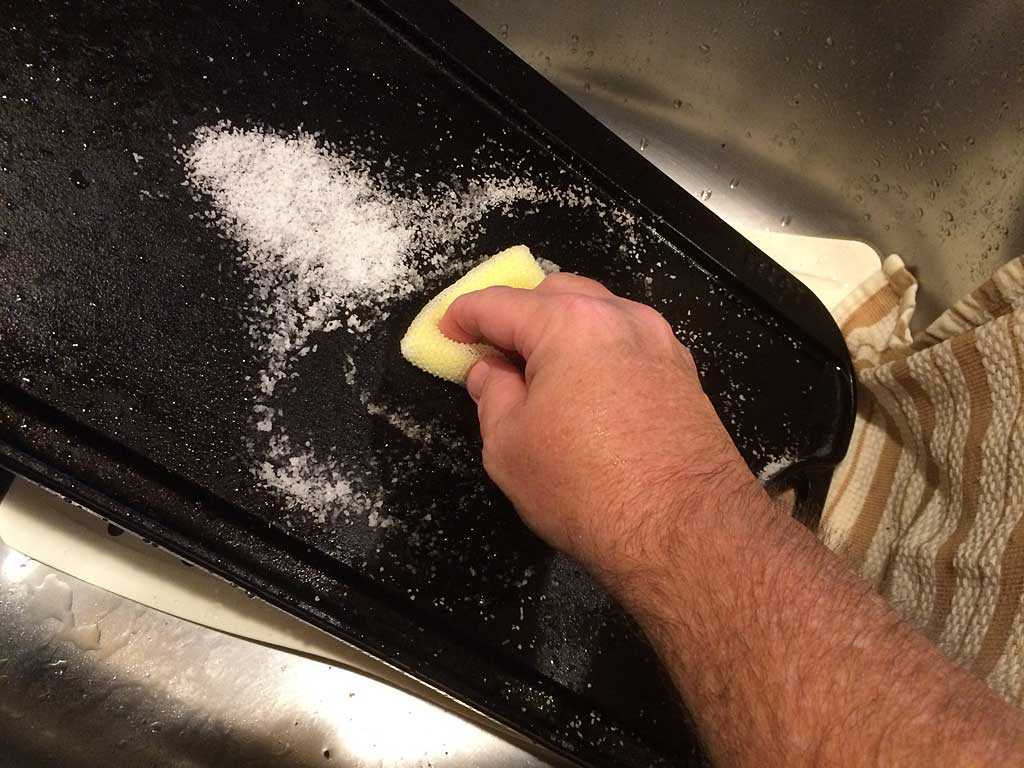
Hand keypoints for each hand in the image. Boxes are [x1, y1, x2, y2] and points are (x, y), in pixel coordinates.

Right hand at [440, 272, 761, 579]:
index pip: (500, 303)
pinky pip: (628, 345)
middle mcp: (621, 318)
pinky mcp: (684, 374)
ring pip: (598, 315)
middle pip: (555, 295)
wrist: (686, 533)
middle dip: (518, 314)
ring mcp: (660, 343)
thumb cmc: (586, 489)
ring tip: (539, 376)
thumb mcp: (509, 446)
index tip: (447, 331)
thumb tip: (491, 370)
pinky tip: (585, 392)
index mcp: (569, 324)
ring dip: (562, 332)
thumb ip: (491, 394)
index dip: (464, 316)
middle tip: (492, 354)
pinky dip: (598, 353)